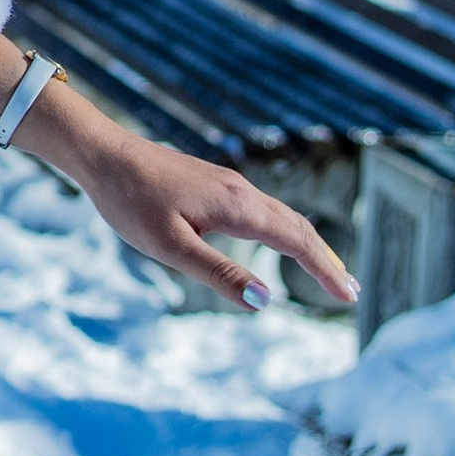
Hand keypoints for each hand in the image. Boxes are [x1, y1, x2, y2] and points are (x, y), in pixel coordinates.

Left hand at [0, 40, 356, 311]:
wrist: (103, 154)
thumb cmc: (131, 201)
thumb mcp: (170, 247)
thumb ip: (219, 274)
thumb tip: (266, 301)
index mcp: (238, 207)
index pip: (297, 241)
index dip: (325, 270)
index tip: (349, 297)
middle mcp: (242, 192)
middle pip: (298, 227)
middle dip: (326, 259)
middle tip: (351, 291)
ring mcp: (230, 185)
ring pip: (283, 215)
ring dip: (309, 244)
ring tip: (328, 270)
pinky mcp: (216, 184)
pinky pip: (265, 209)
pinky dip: (286, 230)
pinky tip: (281, 240)